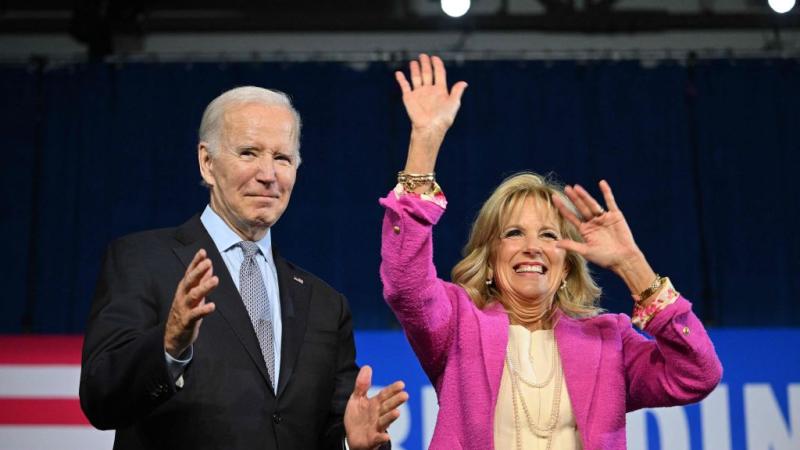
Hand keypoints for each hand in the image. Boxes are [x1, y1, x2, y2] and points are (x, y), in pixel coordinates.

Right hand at [164, 249, 217, 356]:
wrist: (172, 336)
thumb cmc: (185, 312)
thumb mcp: (194, 294)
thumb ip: (201, 280)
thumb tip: (209, 265)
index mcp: (184, 289)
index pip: (189, 272)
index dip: (196, 262)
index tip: (203, 252)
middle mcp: (182, 296)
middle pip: (190, 281)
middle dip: (198, 271)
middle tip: (208, 262)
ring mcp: (184, 308)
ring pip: (193, 296)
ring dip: (204, 287)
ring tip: (215, 280)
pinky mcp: (187, 321)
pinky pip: (195, 315)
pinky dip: (203, 310)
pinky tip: (212, 305)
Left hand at [344, 366, 407, 449]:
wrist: (353, 438)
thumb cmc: (358, 417)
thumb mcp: (357, 399)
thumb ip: (362, 385)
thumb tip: (367, 366)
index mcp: (375, 404)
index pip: (385, 395)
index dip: (392, 390)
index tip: (401, 384)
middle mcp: (378, 415)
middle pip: (387, 406)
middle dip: (396, 401)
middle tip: (405, 395)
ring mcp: (377, 427)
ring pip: (385, 421)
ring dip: (391, 417)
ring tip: (397, 412)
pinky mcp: (372, 439)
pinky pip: (377, 438)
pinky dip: (382, 437)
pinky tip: (386, 436)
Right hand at [395, 54, 467, 134]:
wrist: (430, 127)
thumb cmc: (444, 118)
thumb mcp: (454, 103)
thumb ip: (457, 91)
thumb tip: (464, 82)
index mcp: (440, 90)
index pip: (439, 73)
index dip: (437, 65)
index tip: (435, 58)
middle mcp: (429, 90)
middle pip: (427, 73)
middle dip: (425, 64)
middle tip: (423, 56)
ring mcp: (419, 94)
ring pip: (416, 78)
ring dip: (415, 69)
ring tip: (413, 62)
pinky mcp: (409, 98)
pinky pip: (404, 86)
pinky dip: (401, 79)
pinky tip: (399, 73)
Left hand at [554, 180, 657, 295]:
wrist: (624, 259)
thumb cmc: (605, 258)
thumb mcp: (586, 251)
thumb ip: (572, 246)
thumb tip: (555, 244)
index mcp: (585, 230)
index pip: (571, 217)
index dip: (563, 208)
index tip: (554, 198)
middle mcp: (593, 222)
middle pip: (581, 208)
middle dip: (573, 199)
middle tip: (566, 188)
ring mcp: (604, 218)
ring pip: (592, 204)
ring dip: (585, 196)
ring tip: (576, 187)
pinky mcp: (615, 216)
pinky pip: (610, 202)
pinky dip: (606, 192)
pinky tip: (602, 183)